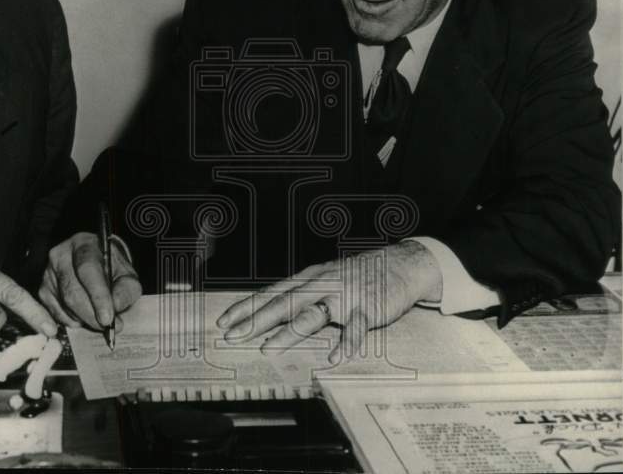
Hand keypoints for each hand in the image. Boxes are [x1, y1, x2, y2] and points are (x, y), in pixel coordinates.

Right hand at [38, 232, 141, 329]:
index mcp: (84, 245)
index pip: (88, 269)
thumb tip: (115, 308)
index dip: (98, 296)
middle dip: (91, 314)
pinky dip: (71, 321)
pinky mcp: (43, 290)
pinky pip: (55, 313)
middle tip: (107, 326)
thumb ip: (126, 290)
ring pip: (63, 304)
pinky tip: (84, 318)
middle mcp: (61, 255)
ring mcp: (48, 273)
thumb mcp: (127, 276)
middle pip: (72, 290)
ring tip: (99, 319)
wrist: (97, 265)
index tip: (108, 318)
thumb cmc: (113, 270)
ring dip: (83, 318)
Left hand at [216, 241, 441, 362]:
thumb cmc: (356, 274)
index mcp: (309, 278)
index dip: (246, 307)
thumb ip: (300, 293)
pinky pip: (355, 328)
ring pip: (312, 314)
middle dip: (256, 321)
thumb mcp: (324, 277)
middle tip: (233, 336)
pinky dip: (346, 342)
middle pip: (284, 304)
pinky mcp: (366, 309)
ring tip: (269, 347)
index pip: (271, 293)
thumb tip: (268, 308)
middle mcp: (322, 285)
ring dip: (289, 332)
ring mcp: (344, 297)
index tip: (223, 322)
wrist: (399, 264)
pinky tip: (336, 356)